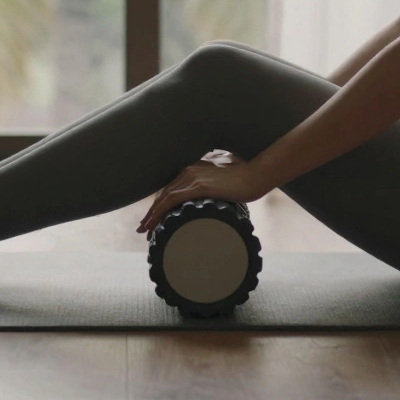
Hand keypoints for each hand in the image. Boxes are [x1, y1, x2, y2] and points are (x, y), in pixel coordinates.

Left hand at [136, 150, 271, 233]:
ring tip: (145, 230)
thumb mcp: (224, 186)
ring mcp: (193, 177)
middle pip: (164, 193)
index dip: (160, 204)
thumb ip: (214, 191)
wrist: (256, 175)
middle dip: (152, 211)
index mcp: (194, 170)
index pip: (171, 189)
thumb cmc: (245, 182)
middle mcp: (189, 171)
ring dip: (152, 214)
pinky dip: (160, 211)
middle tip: (143, 228)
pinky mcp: (198, 186)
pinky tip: (154, 222)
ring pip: (164, 197)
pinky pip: (172, 199)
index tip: (153, 218)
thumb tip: (212, 203)